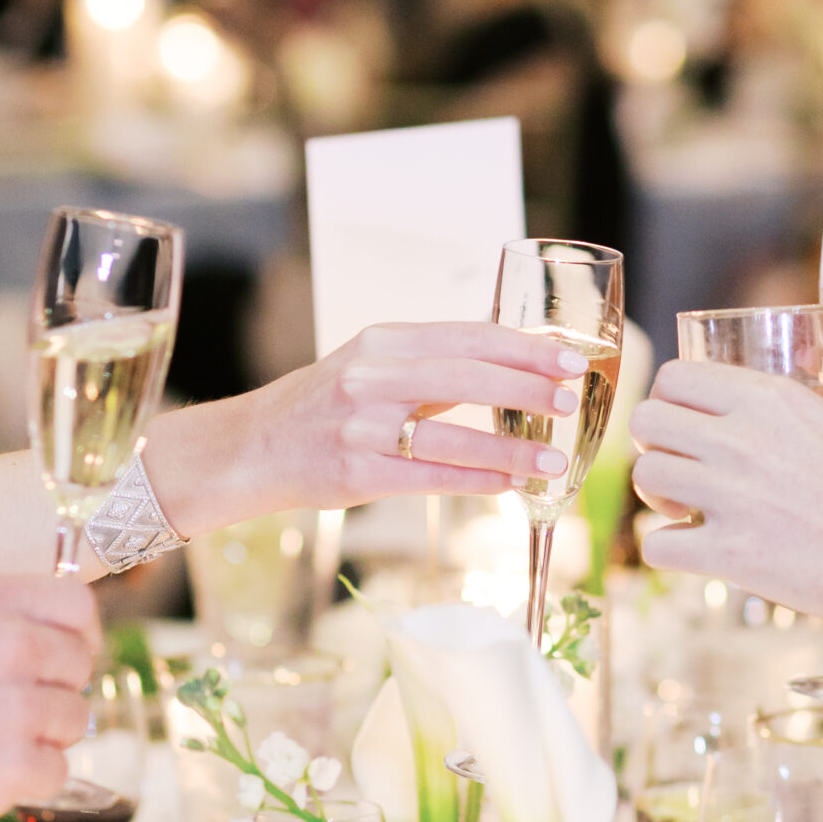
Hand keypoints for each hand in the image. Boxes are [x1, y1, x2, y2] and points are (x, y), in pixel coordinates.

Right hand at [0, 573, 98, 821]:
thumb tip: (55, 627)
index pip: (77, 606)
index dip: (77, 635)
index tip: (62, 659)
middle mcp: (12, 644)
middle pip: (80, 666)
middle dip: (52, 689)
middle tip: (7, 710)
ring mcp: (16, 707)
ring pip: (72, 720)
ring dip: (40, 736)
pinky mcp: (14, 766)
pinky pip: (56, 771)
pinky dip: (26, 780)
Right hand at [147, 321, 592, 531]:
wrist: (250, 448)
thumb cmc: (323, 406)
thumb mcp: (372, 366)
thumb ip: (432, 365)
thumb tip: (513, 368)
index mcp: (383, 340)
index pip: (468, 335)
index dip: (524, 348)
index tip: (569, 358)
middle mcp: (371, 376)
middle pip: (466, 376)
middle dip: (527, 387)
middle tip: (572, 398)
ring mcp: (361, 426)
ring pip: (452, 436)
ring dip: (511, 449)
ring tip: (553, 458)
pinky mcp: (356, 473)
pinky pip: (430, 477)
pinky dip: (477, 481)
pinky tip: (510, 486)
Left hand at [628, 360, 822, 675]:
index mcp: (775, 399)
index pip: (678, 376)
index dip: (672, 397)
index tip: (686, 418)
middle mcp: (742, 440)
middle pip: (647, 420)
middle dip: (654, 441)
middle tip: (678, 462)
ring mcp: (730, 498)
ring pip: (645, 477)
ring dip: (657, 495)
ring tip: (684, 509)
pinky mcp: (729, 555)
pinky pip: (656, 547)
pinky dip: (666, 551)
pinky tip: (693, 551)